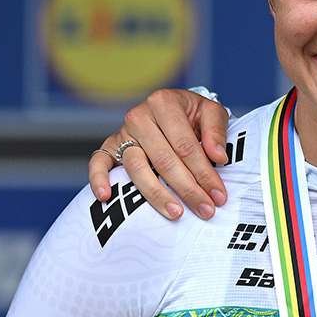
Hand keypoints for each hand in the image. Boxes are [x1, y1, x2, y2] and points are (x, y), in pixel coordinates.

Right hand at [88, 89, 232, 220]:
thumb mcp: (211, 112)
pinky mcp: (109, 146)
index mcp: (164, 103)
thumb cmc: (193, 114)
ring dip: (157, 194)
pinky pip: (98, 162)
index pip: (186, 146)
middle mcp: (139, 117)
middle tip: (206, 210)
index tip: (219, 196)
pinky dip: (98, 179)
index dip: (204, 173)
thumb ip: (216, 131)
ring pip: (137, 167)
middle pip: (164, 160)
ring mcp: (122, 132)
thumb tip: (218, 157)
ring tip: (176, 213)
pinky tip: (105, 197)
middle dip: (188, 189)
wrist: (171, 110)